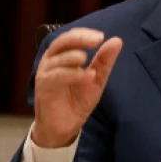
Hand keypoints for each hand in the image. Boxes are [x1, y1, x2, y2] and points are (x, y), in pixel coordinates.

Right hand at [31, 28, 122, 148]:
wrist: (66, 127)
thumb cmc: (78, 100)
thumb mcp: (96, 79)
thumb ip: (104, 61)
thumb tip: (117, 40)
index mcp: (63, 55)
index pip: (71, 37)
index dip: (84, 34)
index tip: (101, 36)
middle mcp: (51, 61)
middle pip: (62, 42)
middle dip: (79, 39)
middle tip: (97, 39)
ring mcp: (45, 74)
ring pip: (58, 59)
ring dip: (73, 57)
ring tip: (88, 60)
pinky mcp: (43, 88)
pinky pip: (56, 77)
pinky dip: (72, 74)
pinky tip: (88, 76)